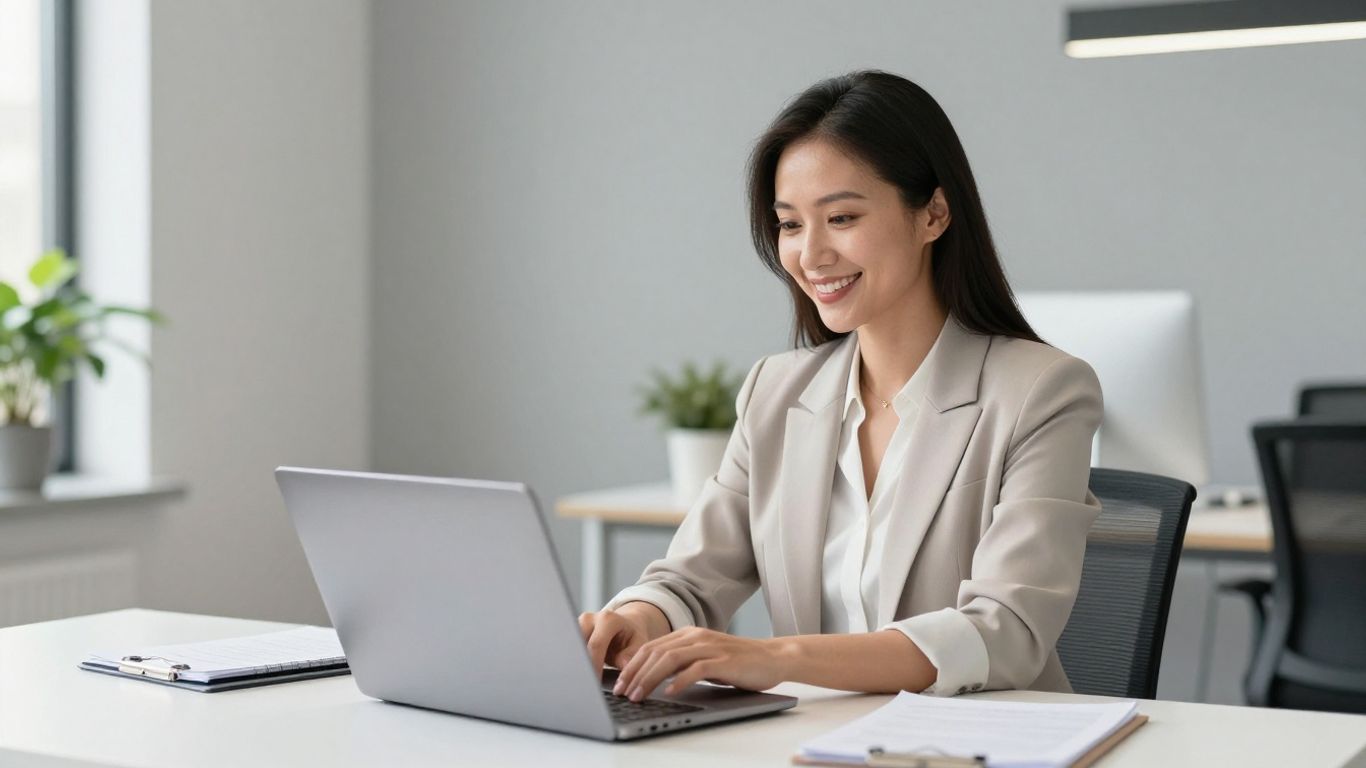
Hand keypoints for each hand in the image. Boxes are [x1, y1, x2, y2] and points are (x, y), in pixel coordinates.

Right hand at [578, 606, 658, 680]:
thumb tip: (623, 672)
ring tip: (582, 682)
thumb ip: (629, 658)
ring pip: (570, 648)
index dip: (593, 666)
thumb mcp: (638, 645)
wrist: (625, 625)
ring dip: (575, 665)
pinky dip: (574, 663)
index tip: (594, 684)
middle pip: (578, 646)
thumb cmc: (631, 636)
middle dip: (581, 667)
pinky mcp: (571, 632)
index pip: (596, 645)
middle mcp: (590, 619)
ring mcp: (578, 624)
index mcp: (608, 620)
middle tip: (586, 687)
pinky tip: (579, 675)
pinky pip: (568, 650)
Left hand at [611, 627, 787, 701]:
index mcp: (688, 634)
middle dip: (635, 674)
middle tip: (623, 693)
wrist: (773, 658)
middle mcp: (696, 637)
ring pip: (670, 659)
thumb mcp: (704, 659)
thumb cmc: (737, 663)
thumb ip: (681, 663)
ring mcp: (710, 647)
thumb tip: (653, 678)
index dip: (632, 666)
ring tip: (639, 695)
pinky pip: (696, 669)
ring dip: (650, 678)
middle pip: (656, 652)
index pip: (651, 648)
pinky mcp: (724, 660)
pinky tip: (670, 693)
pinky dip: (680, 681)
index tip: (620, 685)